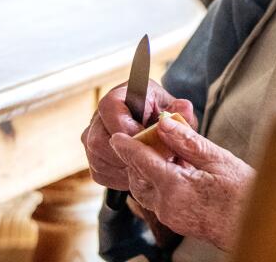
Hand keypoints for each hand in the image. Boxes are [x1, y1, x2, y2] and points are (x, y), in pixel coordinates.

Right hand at [81, 79, 196, 190]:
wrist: (161, 131)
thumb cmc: (168, 118)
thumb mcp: (178, 112)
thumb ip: (181, 111)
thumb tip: (183, 107)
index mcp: (120, 95)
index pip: (109, 107)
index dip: (125, 127)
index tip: (146, 140)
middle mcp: (100, 116)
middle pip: (97, 139)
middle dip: (124, 154)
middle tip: (149, 161)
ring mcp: (92, 137)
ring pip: (97, 159)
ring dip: (123, 168)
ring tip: (148, 169)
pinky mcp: (94, 157)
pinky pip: (100, 173)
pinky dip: (120, 178)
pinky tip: (139, 175)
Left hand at [111, 115, 252, 250]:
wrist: (254, 225)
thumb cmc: (243, 193)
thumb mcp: (218, 159)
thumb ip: (188, 142)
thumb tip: (165, 123)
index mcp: (175, 187)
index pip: (142, 162)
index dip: (128, 147)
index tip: (117, 136)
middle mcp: (166, 205)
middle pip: (138, 178)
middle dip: (137, 158)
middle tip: (144, 139)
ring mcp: (170, 216)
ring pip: (145, 190)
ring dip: (146, 171)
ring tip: (161, 153)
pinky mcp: (176, 220)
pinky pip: (157, 198)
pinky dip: (158, 182)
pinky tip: (174, 170)